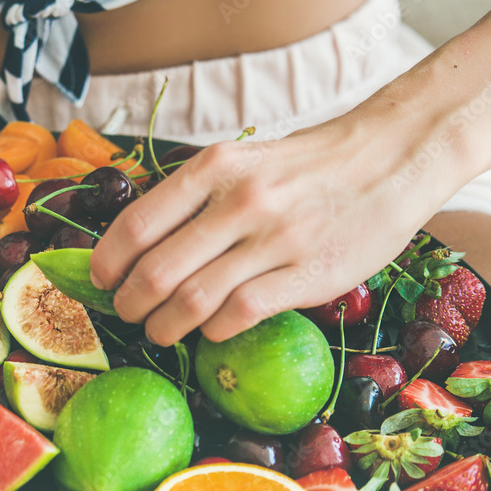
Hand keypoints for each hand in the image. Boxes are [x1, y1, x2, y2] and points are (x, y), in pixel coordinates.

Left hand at [90, 104, 457, 345]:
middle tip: (128, 313)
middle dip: (130, 303)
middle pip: (157, 271)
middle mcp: (241, 202)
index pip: (136, 226)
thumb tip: (134, 245)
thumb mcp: (239, 160)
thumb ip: (191, 197)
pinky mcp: (309, 275)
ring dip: (164, 326)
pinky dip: (213, 329)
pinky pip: (240, 313)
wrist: (388, 159)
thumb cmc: (301, 168)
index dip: (107, 263)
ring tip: (158, 331)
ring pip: (193, 300)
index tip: (102, 281)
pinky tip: (210, 328)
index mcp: (214, 168)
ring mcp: (276, 240)